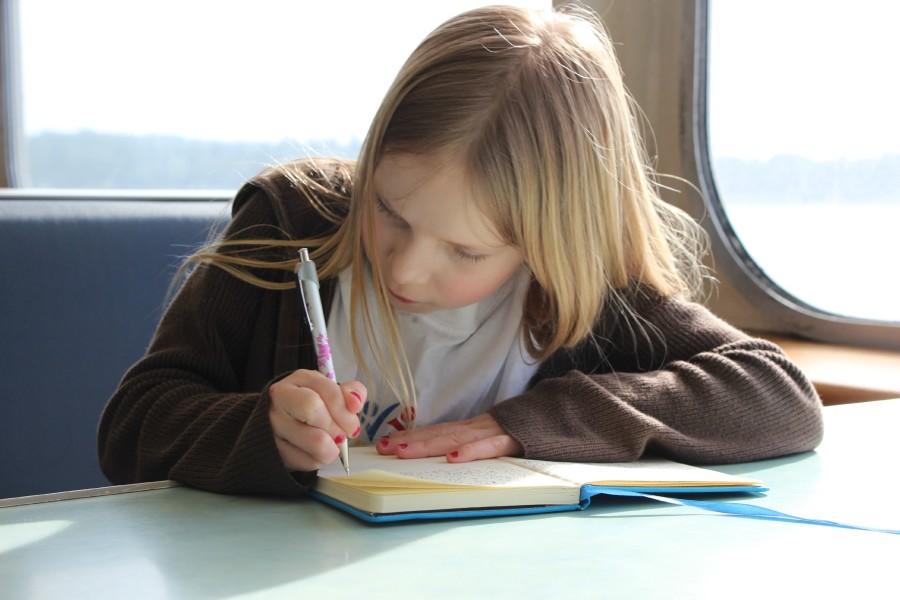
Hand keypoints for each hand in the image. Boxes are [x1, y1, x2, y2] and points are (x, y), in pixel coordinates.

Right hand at [267, 369, 366, 471]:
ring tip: (330, 447)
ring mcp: (272, 424)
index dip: (345, 412)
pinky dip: (316, 460)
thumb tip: (355, 403)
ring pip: (314, 441)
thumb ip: (350, 393)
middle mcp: (281, 398)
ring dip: (330, 449)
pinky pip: (304, 461)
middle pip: (313, 409)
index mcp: (301, 379)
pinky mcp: (273, 449)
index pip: (327, 392)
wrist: (281, 423)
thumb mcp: (332, 392)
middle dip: (336, 428)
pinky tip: (314, 453)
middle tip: (341, 437)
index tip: (352, 426)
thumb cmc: (312, 406)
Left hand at [376, 413, 522, 461]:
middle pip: (441, 434)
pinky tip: (453, 458)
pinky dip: (472, 452)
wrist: (571, 413)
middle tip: (383, 448)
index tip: (386, 443)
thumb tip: (453, 454)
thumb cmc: (536, 428)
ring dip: (429, 445)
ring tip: (403, 452)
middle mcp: (482, 427)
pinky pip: (491, 447)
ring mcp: (498, 431)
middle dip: (411, 441)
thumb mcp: (502, 435)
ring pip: (458, 439)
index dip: (413, 437)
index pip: (440, 431)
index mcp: (477, 427)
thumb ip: (481, 441)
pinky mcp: (517, 439)